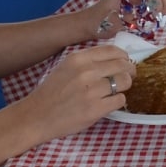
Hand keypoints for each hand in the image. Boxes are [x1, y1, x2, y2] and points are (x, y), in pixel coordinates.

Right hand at [18, 44, 134, 143]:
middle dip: (129, 72)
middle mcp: (86, 71)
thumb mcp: (66, 67)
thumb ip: (88, 61)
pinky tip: (108, 103)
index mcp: (79, 58)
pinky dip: (117, 102)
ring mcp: (92, 90)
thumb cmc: (52, 92)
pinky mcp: (95, 109)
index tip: (125, 62)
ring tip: (115, 92)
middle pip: (123, 66)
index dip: (124, 57)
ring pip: (125, 82)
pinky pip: (120, 100)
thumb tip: (116, 59)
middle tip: (127, 78)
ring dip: (124, 88)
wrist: (36, 116)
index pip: (113, 51)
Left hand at [81, 0, 165, 41]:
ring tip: (160, 18)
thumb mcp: (115, 23)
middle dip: (165, 0)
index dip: (159, 2)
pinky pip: (154, 0)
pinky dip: (158, 8)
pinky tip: (155, 19)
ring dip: (163, 4)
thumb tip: (153, 18)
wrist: (87, 24)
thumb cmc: (97, 23)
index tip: (159, 17)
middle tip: (163, 16)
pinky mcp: (137, 0)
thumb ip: (134, 19)